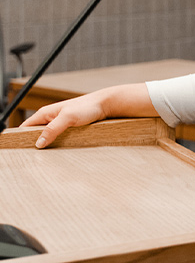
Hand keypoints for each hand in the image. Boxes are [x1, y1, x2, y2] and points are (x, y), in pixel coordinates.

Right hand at [19, 83, 156, 148]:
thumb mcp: (68, 118)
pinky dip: (57, 144)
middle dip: (34, 144)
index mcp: (45, 113)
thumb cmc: (88, 107)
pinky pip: (58, 138)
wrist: (106, 104)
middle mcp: (50, 117)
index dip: (20, 138)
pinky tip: (60, 151)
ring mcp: (59, 123)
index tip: (19, 150)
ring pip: (47, 137)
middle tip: (35, 158)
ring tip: (47, 156)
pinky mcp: (69, 128)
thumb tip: (38, 143)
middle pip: (35, 134)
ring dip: (47, 145)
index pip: (25, 127)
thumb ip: (52, 129)